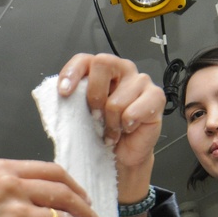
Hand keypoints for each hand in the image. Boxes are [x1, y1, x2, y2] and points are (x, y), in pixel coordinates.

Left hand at [56, 53, 164, 200]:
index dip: (72, 72)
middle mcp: (122, 69)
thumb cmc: (103, 133)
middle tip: (95, 118)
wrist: (124, 156)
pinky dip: (125, 127)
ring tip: (113, 130)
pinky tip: (127, 129)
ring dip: (110, 123)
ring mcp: (141, 81)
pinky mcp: (156, 96)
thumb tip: (61, 94)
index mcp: (102, 70)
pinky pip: (132, 112)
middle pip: (103, 64)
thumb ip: (73, 100)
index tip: (64, 93)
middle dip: (94, 96)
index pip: (84, 59)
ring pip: (116, 100)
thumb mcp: (80, 115)